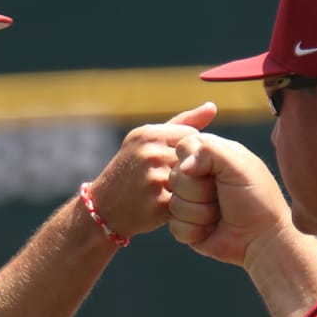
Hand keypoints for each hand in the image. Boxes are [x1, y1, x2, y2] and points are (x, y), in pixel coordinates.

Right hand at [85, 102, 217, 238]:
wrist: (103, 209)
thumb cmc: (129, 171)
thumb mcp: (146, 140)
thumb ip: (181, 123)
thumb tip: (212, 107)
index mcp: (149, 135)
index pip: (192, 136)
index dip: (193, 150)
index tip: (185, 161)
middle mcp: (151, 154)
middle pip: (196, 158)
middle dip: (195, 169)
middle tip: (186, 180)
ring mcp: (154, 180)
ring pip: (195, 180)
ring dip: (195, 187)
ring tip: (183, 193)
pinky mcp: (159, 204)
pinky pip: (189, 201)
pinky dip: (188, 205)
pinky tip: (179, 206)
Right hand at [167, 133, 291, 264]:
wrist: (261, 238)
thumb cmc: (256, 198)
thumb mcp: (239, 165)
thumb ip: (210, 151)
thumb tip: (183, 166)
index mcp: (210, 155)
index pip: (183, 147)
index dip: (193, 162)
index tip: (215, 172)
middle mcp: (197, 176)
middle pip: (175, 177)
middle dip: (199, 192)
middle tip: (221, 196)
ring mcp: (190, 202)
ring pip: (174, 204)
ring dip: (201, 213)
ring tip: (220, 214)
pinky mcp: (186, 225)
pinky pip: (175, 226)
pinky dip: (195, 231)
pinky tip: (211, 230)